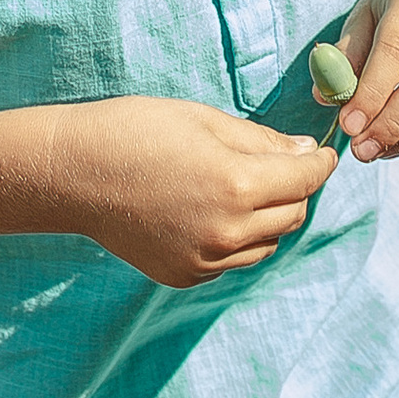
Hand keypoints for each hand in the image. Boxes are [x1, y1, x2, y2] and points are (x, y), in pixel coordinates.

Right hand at [57, 95, 333, 286]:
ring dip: (269, 218)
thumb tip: (305, 152)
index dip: (320, 163)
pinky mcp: (184, 276)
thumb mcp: (206, 121)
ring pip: (267, 244)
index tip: (324, 153)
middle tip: (283, 165)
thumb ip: (263, 141)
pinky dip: (236, 239)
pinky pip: (232, 261)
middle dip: (296, 188)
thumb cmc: (138, 132)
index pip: (305, 180)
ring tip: (243, 188)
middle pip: (293, 215)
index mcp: (237, 186)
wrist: (74, 174)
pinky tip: (210, 211)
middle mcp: (227, 233)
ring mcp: (204, 261)